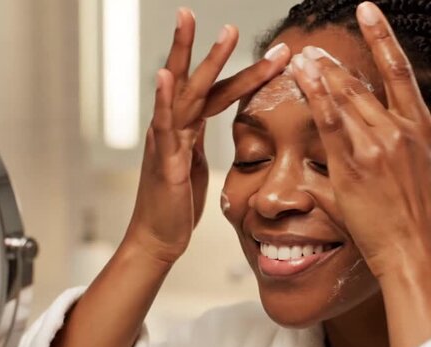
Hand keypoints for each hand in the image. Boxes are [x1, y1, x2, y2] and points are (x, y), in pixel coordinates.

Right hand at [128, 8, 290, 262]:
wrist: (158, 239)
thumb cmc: (177, 206)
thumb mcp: (198, 168)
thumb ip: (202, 143)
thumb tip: (222, 132)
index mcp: (188, 130)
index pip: (218, 93)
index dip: (244, 74)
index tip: (273, 56)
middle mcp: (175, 128)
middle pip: (196, 81)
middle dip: (212, 49)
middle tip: (229, 22)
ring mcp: (166, 142)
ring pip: (182, 93)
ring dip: (191, 58)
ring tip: (195, 24)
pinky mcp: (163, 162)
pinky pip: (163, 126)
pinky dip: (163, 99)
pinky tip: (164, 75)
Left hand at [290, 3, 430, 277]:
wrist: (419, 253)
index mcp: (421, 128)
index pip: (399, 70)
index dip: (381, 36)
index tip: (367, 11)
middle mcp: (396, 133)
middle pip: (359, 86)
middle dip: (333, 65)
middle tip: (312, 50)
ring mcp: (372, 150)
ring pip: (341, 102)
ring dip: (319, 77)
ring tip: (301, 59)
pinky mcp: (350, 170)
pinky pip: (328, 129)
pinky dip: (315, 102)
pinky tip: (302, 83)